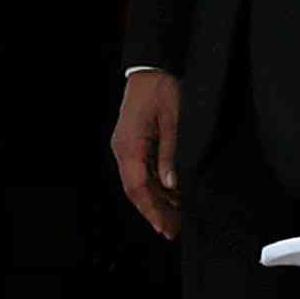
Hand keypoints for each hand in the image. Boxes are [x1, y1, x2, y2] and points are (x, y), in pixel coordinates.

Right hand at [110, 70, 183, 238]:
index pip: (138, 187)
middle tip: (172, 231)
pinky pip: (141, 172)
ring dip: (156, 201)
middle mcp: (123, 149)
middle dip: (154, 212)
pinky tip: (171, 196)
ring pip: (138, 183)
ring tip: (176, 218)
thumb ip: (171, 153)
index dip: (152, 210)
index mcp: (130, 145)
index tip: (165, 228)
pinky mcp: (132, 143)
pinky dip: (156, 187)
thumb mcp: (174, 120)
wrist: (152, 67)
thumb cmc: (163, 89)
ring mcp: (125, 147)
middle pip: (136, 190)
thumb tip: (171, 184)